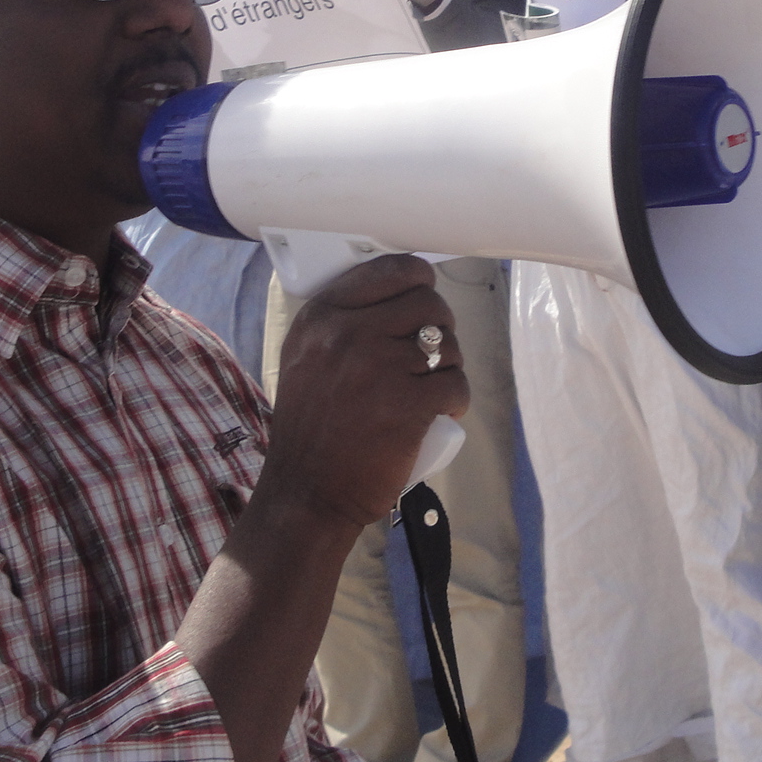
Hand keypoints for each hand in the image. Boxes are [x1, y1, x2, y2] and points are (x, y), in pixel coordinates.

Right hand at [266, 255, 465, 529]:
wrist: (306, 492)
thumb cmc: (310, 427)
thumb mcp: (305, 357)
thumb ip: (340, 322)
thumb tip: (398, 295)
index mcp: (323, 316)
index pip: (392, 270)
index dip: (420, 282)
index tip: (423, 302)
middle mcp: (349, 333)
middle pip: (428, 303)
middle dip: (440, 327)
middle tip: (431, 356)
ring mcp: (379, 367)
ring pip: (447, 345)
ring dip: (449, 366)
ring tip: (432, 388)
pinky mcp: (407, 404)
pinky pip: (455, 384)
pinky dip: (456, 398)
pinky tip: (442, 411)